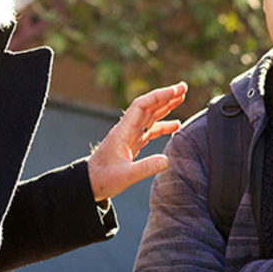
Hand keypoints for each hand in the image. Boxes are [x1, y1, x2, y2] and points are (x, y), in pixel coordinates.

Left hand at [88, 81, 186, 201]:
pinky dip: (162, 125)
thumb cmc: (103, 178)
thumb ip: (146, 168)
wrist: (89, 183)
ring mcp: (130, 135)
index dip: (159, 96)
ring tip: (181, 98)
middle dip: (165, 96)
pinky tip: (175, 125)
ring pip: (149, 116)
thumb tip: (167, 160)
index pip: (142, 105)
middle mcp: (127, 129)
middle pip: (148, 106)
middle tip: (183, 88)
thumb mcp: (126, 176)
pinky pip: (149, 130)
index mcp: (123, 131)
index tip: (176, 91)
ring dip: (165, 106)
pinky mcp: (132, 143)